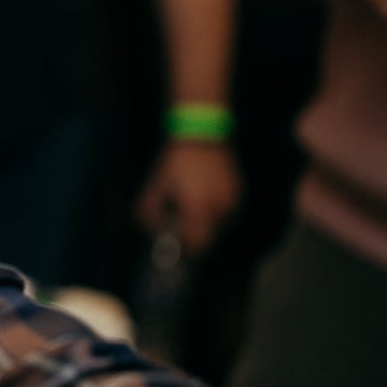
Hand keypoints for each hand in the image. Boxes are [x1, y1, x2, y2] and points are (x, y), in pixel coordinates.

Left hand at [134, 140, 240, 254]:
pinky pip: (227, 211)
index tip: (178, 246)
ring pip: (220, 224)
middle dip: (196, 235)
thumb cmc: (176, 161)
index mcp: (198, 207)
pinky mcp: (238, 193)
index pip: (198, 242)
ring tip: (192, 205)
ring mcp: (231, 200)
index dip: (188, 248)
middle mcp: (219, 208)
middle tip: (182, 226)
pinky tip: (203, 197)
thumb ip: (149, 208)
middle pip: (209, 236)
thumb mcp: (157, 183)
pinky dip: (216, 211)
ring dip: (206, 222)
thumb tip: (148, 228)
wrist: (201, 137)